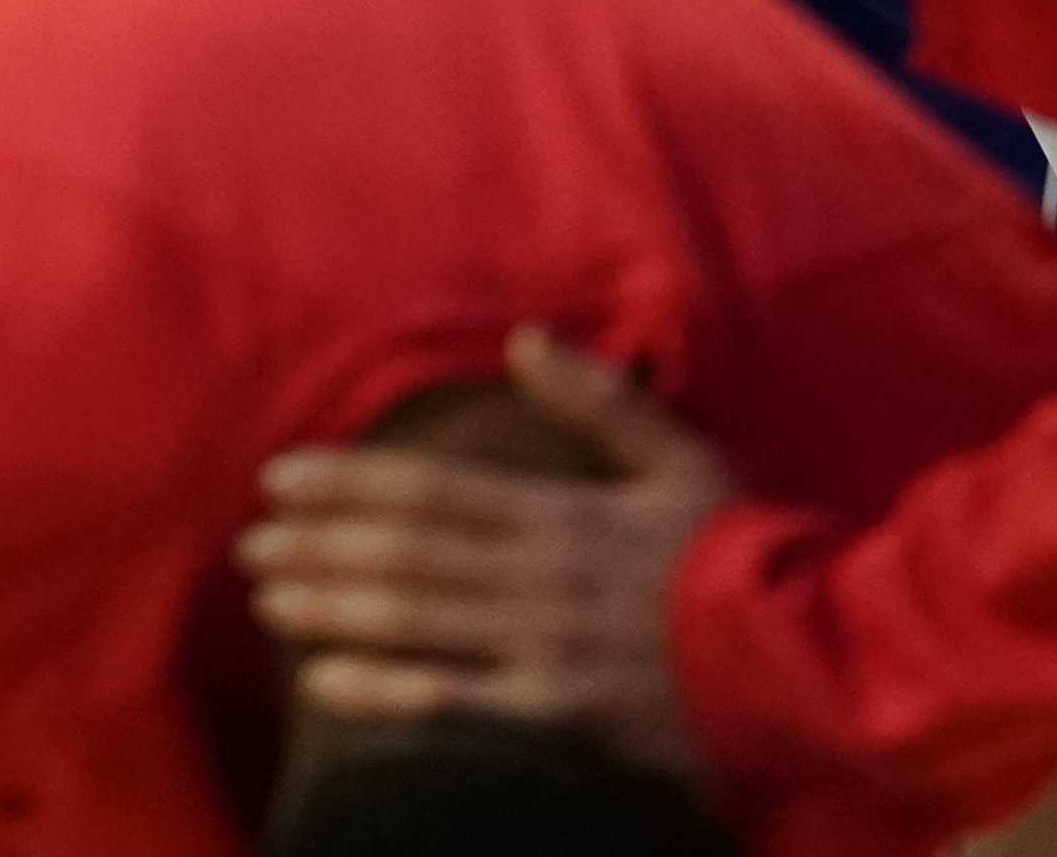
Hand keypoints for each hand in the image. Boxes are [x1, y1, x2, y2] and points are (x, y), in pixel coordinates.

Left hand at [243, 329, 727, 780]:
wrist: (808, 664)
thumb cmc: (739, 561)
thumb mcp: (683, 461)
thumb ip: (603, 402)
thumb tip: (526, 338)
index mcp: (562, 515)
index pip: (431, 492)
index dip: (349, 483)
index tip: (281, 476)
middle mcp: (538, 579)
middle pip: (404, 555)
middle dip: (318, 545)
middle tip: (248, 540)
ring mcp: (543, 651)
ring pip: (414, 622)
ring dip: (330, 606)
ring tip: (266, 594)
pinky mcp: (557, 717)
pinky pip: (454, 704)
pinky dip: (384, 690)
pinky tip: (323, 679)